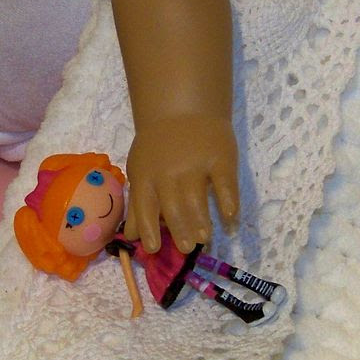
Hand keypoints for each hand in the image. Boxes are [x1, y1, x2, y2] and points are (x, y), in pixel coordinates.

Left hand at [123, 113, 239, 253]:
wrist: (182, 109)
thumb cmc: (159, 148)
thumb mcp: (141, 171)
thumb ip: (138, 204)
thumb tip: (130, 237)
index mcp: (146, 176)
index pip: (145, 208)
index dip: (149, 230)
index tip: (154, 249)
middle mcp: (169, 172)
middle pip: (174, 207)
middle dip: (179, 230)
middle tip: (187, 248)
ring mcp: (196, 164)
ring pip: (198, 199)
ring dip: (201, 221)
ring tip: (204, 239)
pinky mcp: (220, 158)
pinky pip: (226, 184)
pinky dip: (228, 202)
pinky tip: (230, 216)